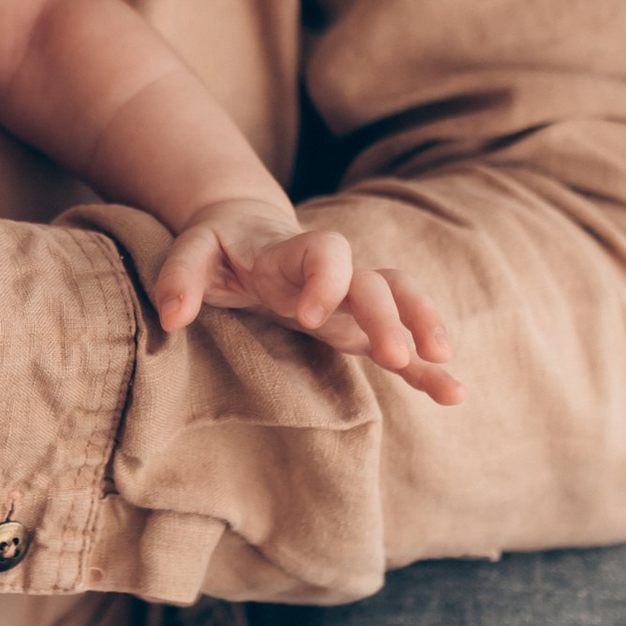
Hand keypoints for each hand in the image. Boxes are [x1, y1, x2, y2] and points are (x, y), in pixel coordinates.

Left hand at [154, 199, 462, 404]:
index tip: (310, 316)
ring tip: (442, 362)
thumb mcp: (190, 250)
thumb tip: (172, 317)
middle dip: (389, 316)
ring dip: (424, 326)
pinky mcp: (357, 327)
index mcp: (292, 250)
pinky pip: (401, 343)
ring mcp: (351, 300)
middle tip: (395, 355)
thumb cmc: (219, 246)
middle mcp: (332, 272)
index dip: (325, 278)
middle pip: (374, 282)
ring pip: (402, 301)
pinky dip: (426, 369)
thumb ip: (178, 277)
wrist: (246, 231)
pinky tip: (454, 394)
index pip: (325, 250)